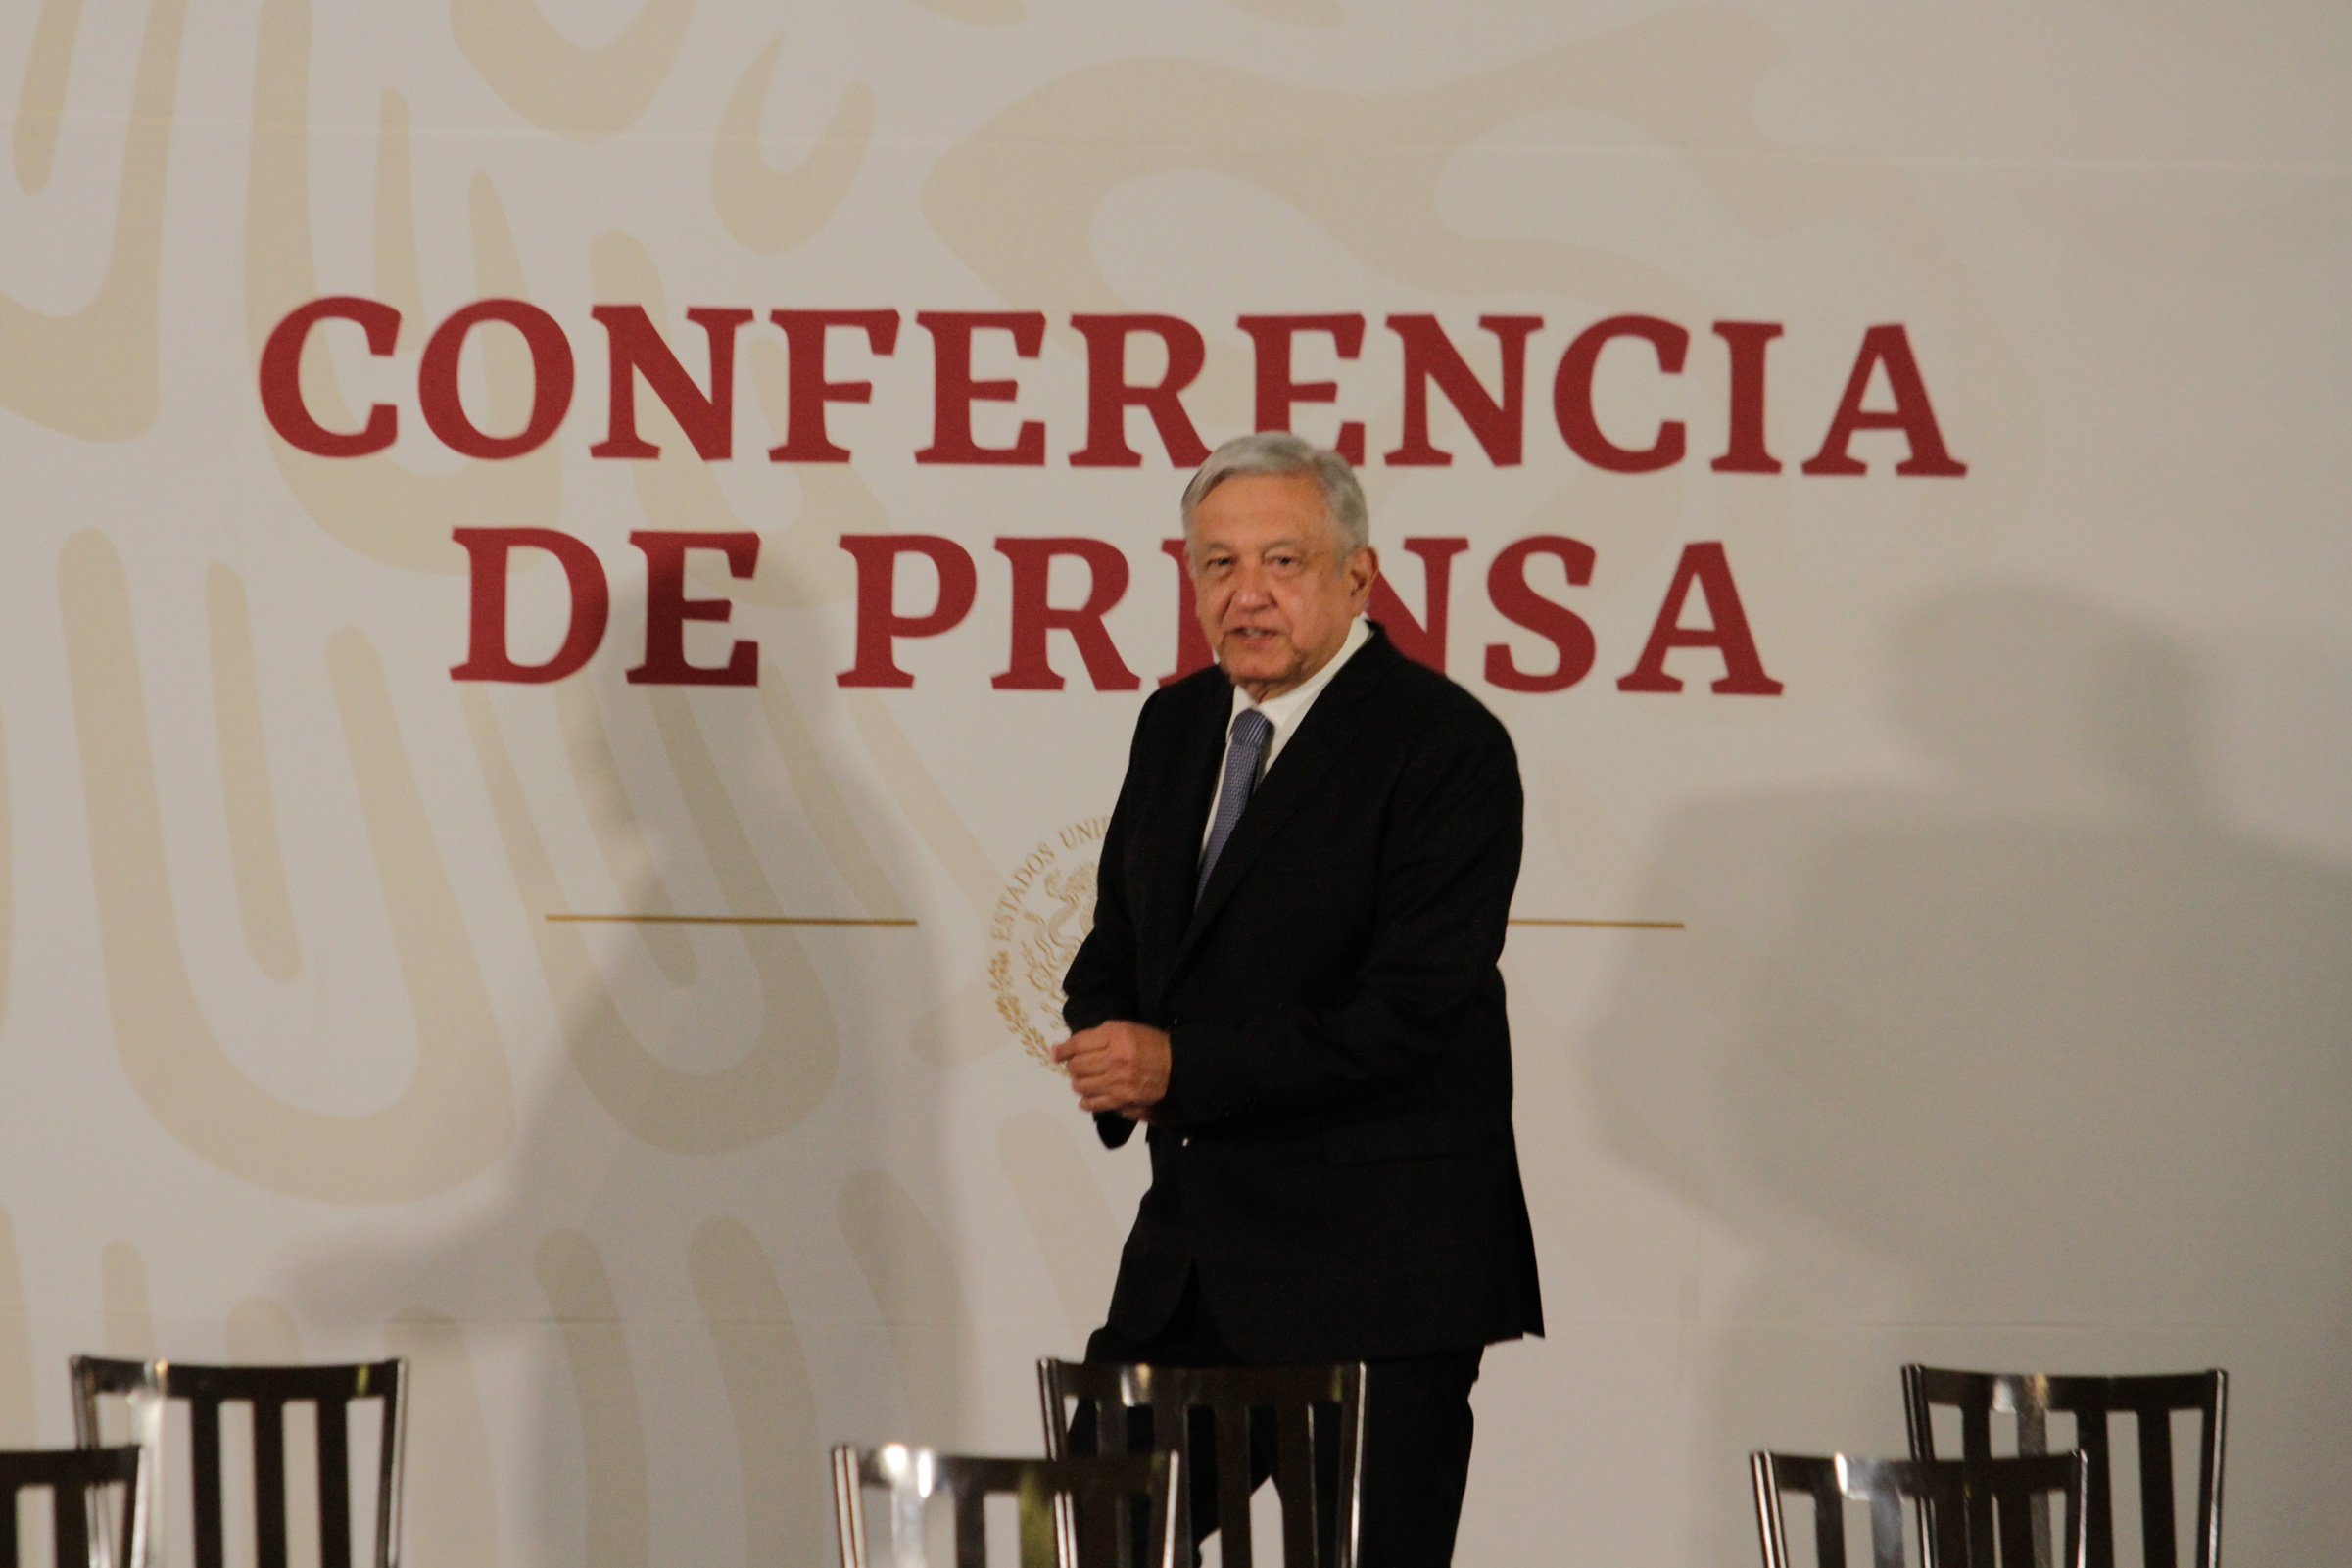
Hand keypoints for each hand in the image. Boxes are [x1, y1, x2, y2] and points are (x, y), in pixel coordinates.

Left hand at [1051, 1021, 1170, 1115]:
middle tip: (1078, 1066)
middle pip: (1076, 1066)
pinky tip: (1089, 1097)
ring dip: (1079, 1083)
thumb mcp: (1124, 1029)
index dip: (1063, 1049)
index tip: (1056, 1053)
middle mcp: (1115, 1059)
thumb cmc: (1149, 1044)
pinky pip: (1093, 1103)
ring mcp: (1118, 1082)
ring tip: (1086, 1079)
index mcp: (1116, 1037)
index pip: (1078, 1044)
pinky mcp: (1122, 1100)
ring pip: (1081, 1086)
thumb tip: (1059, 1049)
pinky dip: (1086, 1101)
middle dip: (1073, 1066)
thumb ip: (1093, 1036)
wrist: (1177, 1067)